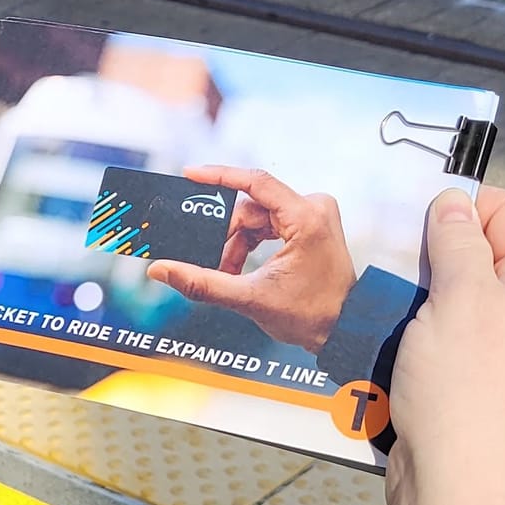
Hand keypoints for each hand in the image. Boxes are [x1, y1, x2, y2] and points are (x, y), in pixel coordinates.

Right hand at [145, 165, 358, 351]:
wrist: (344, 329)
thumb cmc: (310, 315)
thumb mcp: (250, 299)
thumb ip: (203, 283)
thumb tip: (161, 269)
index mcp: (306, 218)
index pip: (256, 183)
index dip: (219, 176)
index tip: (189, 174)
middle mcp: (313, 207)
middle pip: (251, 208)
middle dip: (227, 236)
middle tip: (210, 264)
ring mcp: (313, 214)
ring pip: (257, 218)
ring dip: (237, 244)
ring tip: (226, 274)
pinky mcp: (310, 224)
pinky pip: (268, 224)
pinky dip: (250, 244)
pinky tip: (238, 268)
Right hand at [383, 188, 504, 504]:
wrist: (462, 495)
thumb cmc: (467, 389)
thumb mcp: (460, 297)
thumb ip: (458, 242)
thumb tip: (455, 203)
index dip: (467, 205)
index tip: (414, 213)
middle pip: (488, 260)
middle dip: (436, 255)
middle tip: (390, 256)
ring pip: (464, 306)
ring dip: (421, 300)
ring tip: (382, 302)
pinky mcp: (487, 396)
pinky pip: (453, 349)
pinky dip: (421, 341)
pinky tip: (389, 346)